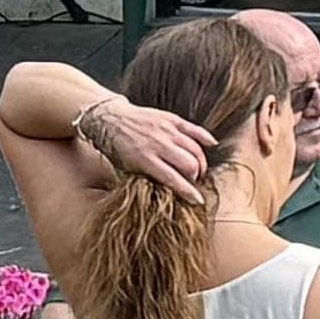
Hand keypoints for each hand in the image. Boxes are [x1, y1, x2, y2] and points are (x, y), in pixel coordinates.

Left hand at [77, 98, 207, 190]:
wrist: (108, 118)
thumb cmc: (116, 148)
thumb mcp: (125, 170)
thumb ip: (145, 180)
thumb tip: (164, 193)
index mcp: (144, 159)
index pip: (173, 179)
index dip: (189, 192)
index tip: (198, 200)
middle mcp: (157, 144)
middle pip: (190, 164)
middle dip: (194, 177)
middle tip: (191, 181)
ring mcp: (166, 130)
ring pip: (195, 149)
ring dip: (200, 162)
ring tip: (197, 169)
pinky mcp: (170, 118)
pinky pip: (194, 129)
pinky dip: (205, 138)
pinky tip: (211, 145)